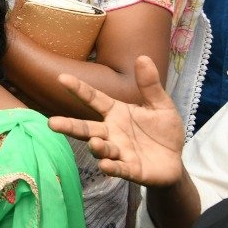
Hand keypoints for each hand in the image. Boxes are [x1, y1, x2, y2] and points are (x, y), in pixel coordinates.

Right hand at [47, 58, 185, 187]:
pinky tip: (105, 165)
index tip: (62, 78)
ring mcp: (119, 152)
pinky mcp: (130, 169)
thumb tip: (143, 57)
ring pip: (101, 149)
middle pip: (86, 128)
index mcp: (116, 113)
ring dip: (96, 146)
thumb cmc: (163, 131)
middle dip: (69, 126)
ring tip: (94, 142)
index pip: (94, 99)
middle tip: (52, 124)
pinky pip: (119, 168)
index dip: (79, 89)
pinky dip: (111, 167)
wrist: (175, 160)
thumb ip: (150, 85)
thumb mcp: (160, 105)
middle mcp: (112, 132)